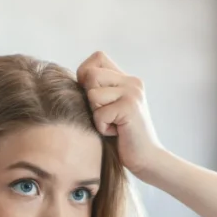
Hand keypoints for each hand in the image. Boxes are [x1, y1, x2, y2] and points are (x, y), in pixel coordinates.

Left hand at [77, 51, 164, 176]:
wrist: (146, 158)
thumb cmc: (121, 137)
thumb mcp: (108, 108)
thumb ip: (97, 91)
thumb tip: (71, 80)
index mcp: (126, 79)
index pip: (97, 57)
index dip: (86, 75)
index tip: (92, 97)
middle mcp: (132, 81)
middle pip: (90, 76)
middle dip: (90, 100)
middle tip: (106, 115)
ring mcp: (133, 93)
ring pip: (93, 95)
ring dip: (96, 116)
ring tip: (112, 124)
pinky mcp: (130, 108)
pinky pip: (99, 114)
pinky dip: (103, 128)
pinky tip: (117, 133)